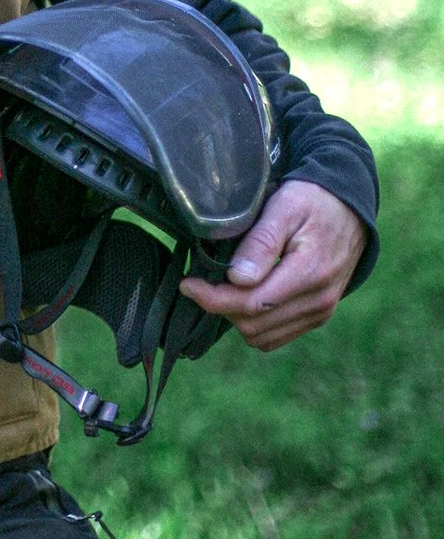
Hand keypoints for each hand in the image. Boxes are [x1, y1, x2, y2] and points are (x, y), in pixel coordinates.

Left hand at [180, 180, 367, 351]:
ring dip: (235, 317)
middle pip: (253, 324)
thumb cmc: (312, 202)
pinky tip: (244, 298)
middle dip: (221, 306)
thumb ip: (261, 242)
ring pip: (261, 336)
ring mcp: (320, 312)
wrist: (350, 211)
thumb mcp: (284, 207)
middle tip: (202, 282)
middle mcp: (318, 300)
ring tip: (223, 288)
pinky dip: (253, 324)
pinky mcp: (317, 317)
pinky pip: (275, 336)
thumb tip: (237, 278)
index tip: (188, 284)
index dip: (213, 298)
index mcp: (310, 272)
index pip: (252, 303)